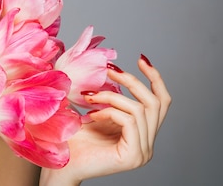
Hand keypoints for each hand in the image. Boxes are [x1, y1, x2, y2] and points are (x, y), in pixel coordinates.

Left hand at [40, 55, 171, 185]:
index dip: (155, 78)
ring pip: (140, 109)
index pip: (161, 102)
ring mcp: (143, 152)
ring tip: (90, 97)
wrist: (61, 164)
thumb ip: (110, 95)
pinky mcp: (133, 156)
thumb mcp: (96, 109)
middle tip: (109, 71)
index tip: (141, 58)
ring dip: (112, 97)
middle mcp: (148, 144)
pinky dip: (109, 111)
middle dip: (132, 81)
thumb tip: (113, 66)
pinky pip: (129, 121)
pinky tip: (92, 115)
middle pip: (155, 103)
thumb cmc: (74, 138)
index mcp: (142, 132)